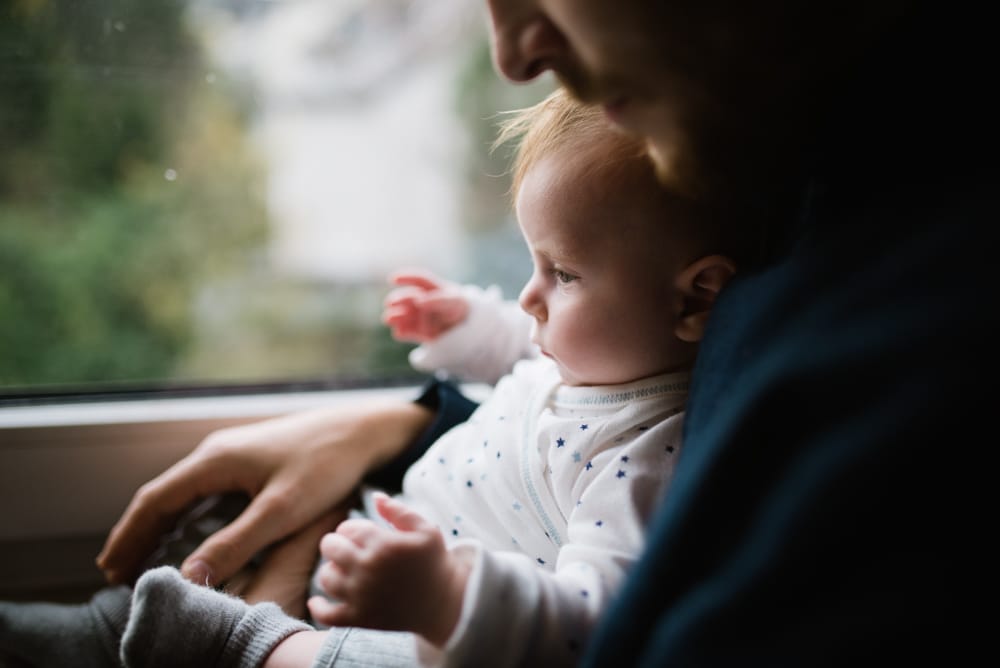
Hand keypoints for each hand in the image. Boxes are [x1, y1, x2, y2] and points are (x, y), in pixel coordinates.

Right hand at [96, 399, 432, 586]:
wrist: (362, 430)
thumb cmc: (326, 465)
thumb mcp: (281, 511)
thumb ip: (235, 543)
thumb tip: (189, 575)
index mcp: (215, 460)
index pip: (155, 500)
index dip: (130, 536)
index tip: (111, 568)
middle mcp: (216, 452)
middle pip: (163, 496)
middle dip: (138, 534)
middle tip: (117, 572)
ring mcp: (233, 453)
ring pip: (183, 492)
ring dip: (160, 525)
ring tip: (143, 558)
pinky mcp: (251, 458)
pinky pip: (203, 490)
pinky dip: (186, 515)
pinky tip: (189, 533)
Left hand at [308, 493, 469, 646]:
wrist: (444, 604)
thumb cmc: (435, 562)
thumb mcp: (425, 529)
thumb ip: (398, 510)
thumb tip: (375, 496)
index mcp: (383, 544)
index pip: (347, 528)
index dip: (351, 528)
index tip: (361, 535)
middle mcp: (368, 569)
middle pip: (330, 547)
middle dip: (336, 544)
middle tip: (347, 549)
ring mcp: (362, 596)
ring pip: (325, 578)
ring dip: (330, 570)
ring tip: (342, 570)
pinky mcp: (360, 618)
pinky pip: (326, 614)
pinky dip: (317, 606)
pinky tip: (318, 599)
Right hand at [382, 269, 468, 342]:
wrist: (473, 334)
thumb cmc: (464, 312)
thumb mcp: (455, 302)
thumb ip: (438, 300)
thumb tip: (419, 301)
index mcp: (435, 289)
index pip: (420, 280)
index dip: (407, 277)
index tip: (393, 279)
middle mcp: (426, 303)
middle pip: (409, 299)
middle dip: (398, 299)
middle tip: (390, 302)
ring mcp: (423, 318)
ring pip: (405, 316)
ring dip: (396, 316)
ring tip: (388, 319)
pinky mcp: (423, 334)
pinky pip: (410, 333)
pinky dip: (403, 333)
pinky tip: (399, 333)